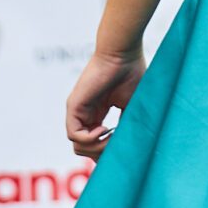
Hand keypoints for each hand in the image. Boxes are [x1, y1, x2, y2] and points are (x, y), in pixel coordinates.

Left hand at [66, 45, 143, 161]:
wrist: (122, 53)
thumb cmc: (132, 73)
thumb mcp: (133, 107)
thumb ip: (128, 127)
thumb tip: (132, 149)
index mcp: (98, 114)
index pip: (96, 145)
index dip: (109, 152)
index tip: (125, 146)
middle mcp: (86, 115)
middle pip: (86, 150)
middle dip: (103, 154)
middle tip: (118, 144)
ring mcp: (78, 111)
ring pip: (78, 146)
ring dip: (98, 148)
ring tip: (113, 136)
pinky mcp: (74, 106)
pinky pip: (74, 135)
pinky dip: (90, 139)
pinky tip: (105, 129)